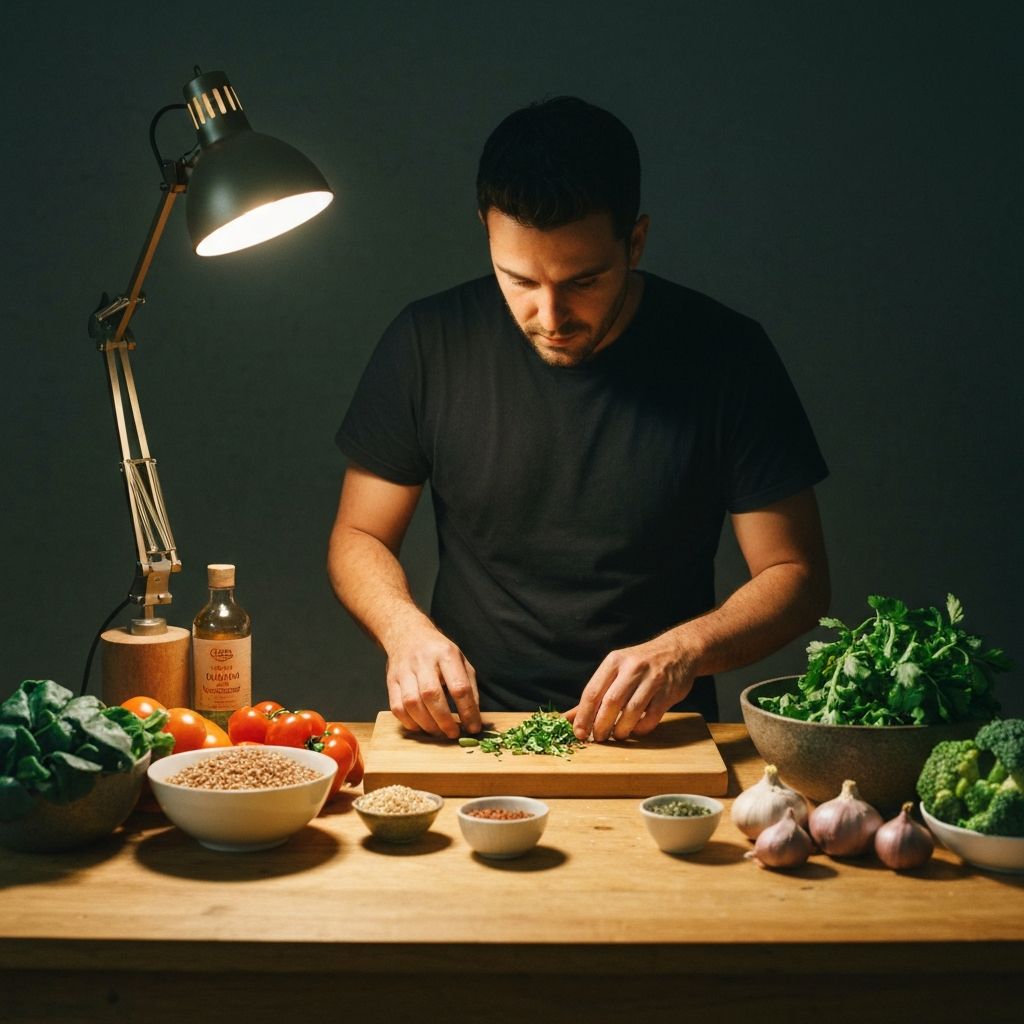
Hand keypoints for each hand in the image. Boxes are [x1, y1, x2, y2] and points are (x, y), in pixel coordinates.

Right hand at [383, 617, 481, 739]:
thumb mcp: (461, 661)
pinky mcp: (391, 681)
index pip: (459, 686)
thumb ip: (469, 687)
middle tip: (453, 734)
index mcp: (446, 654)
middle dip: (444, 720)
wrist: (408, 635)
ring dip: (426, 724)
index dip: (468, 711)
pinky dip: (409, 722)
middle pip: (432, 694)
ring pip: (411, 703)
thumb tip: (474, 717)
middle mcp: (423, 660)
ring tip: (438, 732)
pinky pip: (396, 707)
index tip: (474, 728)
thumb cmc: (439, 652)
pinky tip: (421, 727)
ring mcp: (404, 670)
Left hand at [566, 631, 697, 741]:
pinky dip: (640, 728)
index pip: (592, 691)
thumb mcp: (615, 670)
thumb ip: (594, 694)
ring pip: (631, 712)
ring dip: (621, 730)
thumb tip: (567, 718)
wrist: (678, 651)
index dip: (583, 716)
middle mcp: (632, 668)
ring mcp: (652, 680)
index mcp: (614, 661)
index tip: (579, 733)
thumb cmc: (640, 663)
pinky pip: (651, 717)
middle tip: (598, 737)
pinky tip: (635, 729)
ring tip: (616, 735)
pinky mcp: (668, 692)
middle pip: (610, 703)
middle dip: (601, 725)